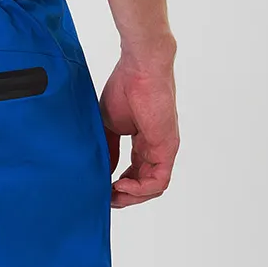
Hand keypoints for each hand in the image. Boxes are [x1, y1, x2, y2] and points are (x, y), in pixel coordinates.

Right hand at [100, 54, 178, 209]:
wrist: (139, 68)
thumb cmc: (125, 87)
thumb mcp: (109, 125)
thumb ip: (108, 149)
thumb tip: (104, 171)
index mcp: (144, 142)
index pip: (134, 174)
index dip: (118, 186)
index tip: (100, 188)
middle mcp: (156, 148)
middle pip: (144, 185)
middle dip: (123, 197)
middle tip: (104, 198)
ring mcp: (163, 149)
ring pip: (152, 188)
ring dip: (131, 196)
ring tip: (111, 194)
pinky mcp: (167, 148)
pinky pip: (158, 181)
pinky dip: (139, 189)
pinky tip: (120, 185)